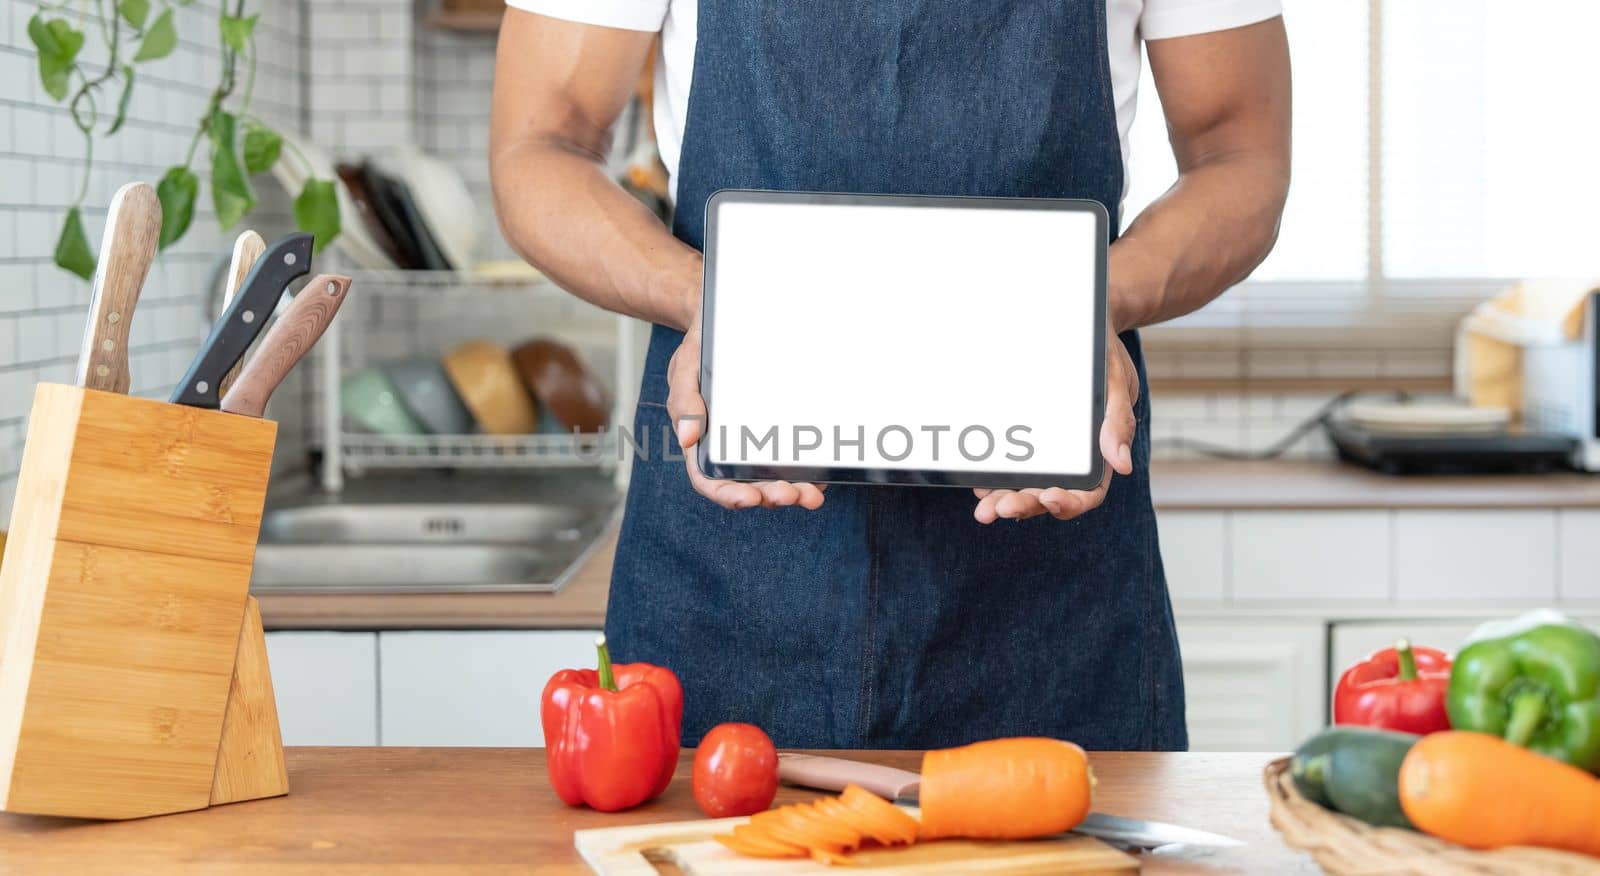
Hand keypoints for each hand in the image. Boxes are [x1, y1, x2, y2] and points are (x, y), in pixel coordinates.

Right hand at [667, 287, 825, 510]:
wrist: (726, 321)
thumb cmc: (700, 351)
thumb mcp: (684, 370)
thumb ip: (684, 403)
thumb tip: (686, 439)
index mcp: (702, 442)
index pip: (711, 479)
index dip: (729, 494)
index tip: (748, 498)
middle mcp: (732, 449)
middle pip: (749, 486)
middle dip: (771, 496)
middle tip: (792, 494)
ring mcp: (759, 442)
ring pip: (776, 479)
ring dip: (795, 492)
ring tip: (812, 494)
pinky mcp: (783, 430)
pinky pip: (797, 459)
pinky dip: (811, 473)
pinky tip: (824, 477)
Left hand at [972, 329, 1137, 523]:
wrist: (1082, 329)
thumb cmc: (1104, 359)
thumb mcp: (1117, 384)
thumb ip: (1118, 423)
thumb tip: (1122, 465)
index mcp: (1099, 455)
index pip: (1087, 493)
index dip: (1068, 503)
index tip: (1048, 498)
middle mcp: (1071, 461)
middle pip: (1049, 496)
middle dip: (1024, 506)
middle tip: (998, 509)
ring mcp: (1046, 452)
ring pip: (1026, 487)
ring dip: (1004, 500)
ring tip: (984, 507)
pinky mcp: (1025, 438)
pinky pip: (1009, 466)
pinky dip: (994, 478)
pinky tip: (977, 482)